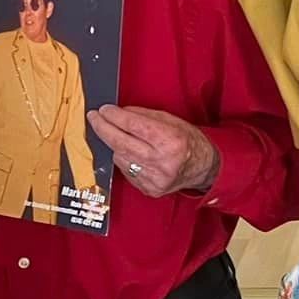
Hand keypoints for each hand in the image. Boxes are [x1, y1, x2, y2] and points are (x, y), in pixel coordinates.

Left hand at [88, 105, 219, 197]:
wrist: (204, 168)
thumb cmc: (189, 141)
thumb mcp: (171, 120)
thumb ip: (143, 116)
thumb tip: (118, 113)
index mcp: (170, 141)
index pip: (133, 125)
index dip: (114, 116)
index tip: (103, 110)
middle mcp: (162, 162)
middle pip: (121, 143)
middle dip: (103, 128)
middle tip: (94, 118)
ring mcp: (154, 179)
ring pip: (120, 157)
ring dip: (115, 144)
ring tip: (119, 135)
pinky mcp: (149, 189)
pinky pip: (126, 171)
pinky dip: (124, 159)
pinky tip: (131, 152)